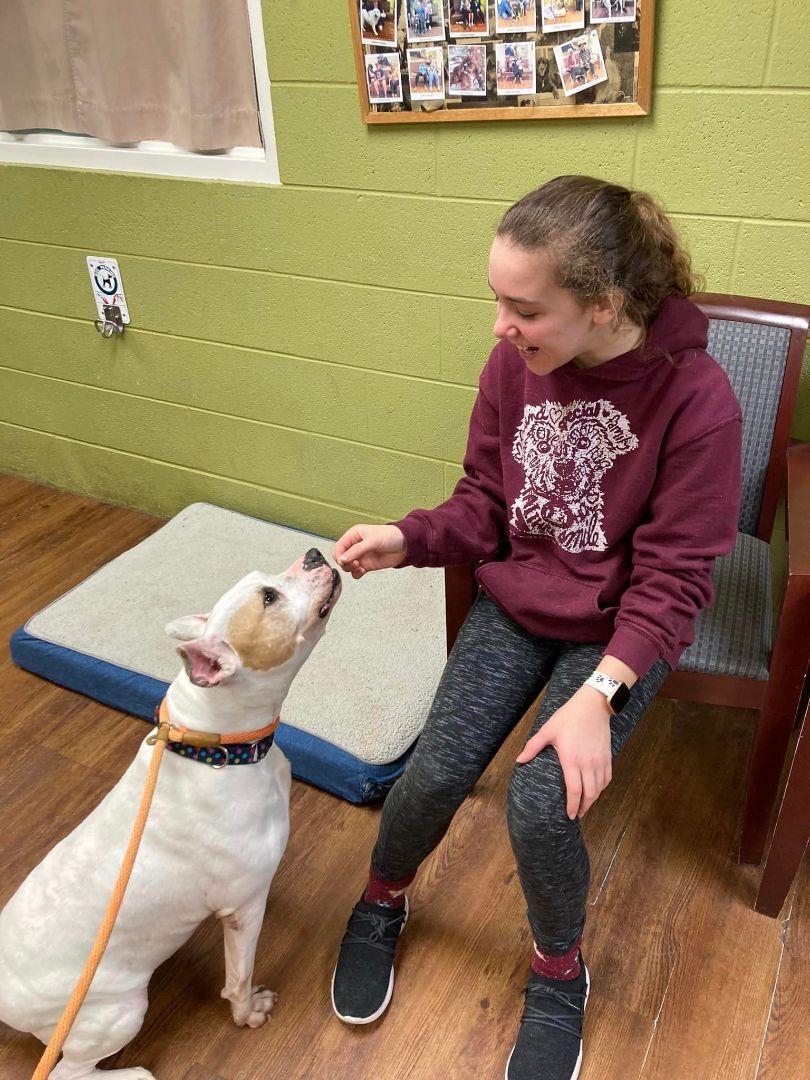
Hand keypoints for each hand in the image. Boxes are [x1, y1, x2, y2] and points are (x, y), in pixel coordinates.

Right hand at [333, 524, 406, 578]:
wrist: (405, 545)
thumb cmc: (390, 536)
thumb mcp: (372, 541)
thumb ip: (356, 550)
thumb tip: (342, 559)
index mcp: (354, 535)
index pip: (339, 547)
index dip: (339, 555)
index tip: (344, 561)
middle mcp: (355, 546)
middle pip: (341, 557)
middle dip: (345, 562)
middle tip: (355, 564)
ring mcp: (361, 556)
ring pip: (347, 566)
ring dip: (350, 568)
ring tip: (360, 567)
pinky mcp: (367, 565)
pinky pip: (356, 572)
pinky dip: (356, 574)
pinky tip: (362, 571)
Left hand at [516, 686, 612, 819]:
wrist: (593, 706)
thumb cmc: (568, 717)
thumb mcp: (547, 730)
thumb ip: (533, 747)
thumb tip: (519, 760)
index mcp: (571, 760)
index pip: (574, 790)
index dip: (572, 805)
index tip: (569, 815)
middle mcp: (588, 764)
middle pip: (589, 793)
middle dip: (584, 807)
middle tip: (577, 815)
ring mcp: (599, 761)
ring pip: (599, 788)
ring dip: (593, 799)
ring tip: (585, 805)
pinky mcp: (608, 756)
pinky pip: (607, 778)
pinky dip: (602, 787)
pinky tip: (596, 790)